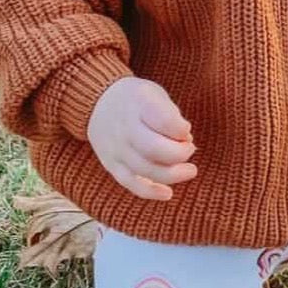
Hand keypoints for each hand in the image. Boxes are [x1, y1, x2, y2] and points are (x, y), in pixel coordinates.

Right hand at [87, 76, 197, 200]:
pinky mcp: (111, 165)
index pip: (164, 120)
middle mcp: (124, 127)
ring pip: (145, 169)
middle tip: (190, 148)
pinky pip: (130, 183)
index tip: (186, 129)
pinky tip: (168, 194)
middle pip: (154, 149)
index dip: (181, 130)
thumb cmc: (137, 100)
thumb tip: (186, 141)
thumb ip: (171, 116)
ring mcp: (116, 148)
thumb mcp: (155, 94)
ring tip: (189, 170)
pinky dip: (150, 191)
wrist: (98, 103)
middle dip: (179, 154)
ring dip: (172, 174)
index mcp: (139, 102)